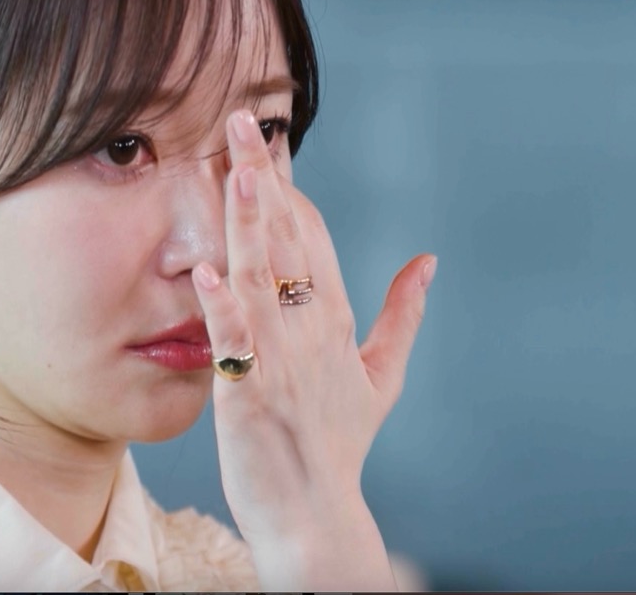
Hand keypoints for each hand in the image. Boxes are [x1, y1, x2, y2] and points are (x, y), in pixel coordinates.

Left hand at [190, 109, 436, 588]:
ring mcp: (281, 363)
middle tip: (241, 119)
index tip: (266, 136)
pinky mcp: (249, 398)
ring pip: (263, 280)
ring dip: (250, 223)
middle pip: (287, 242)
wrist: (318, 517)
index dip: (289, 186)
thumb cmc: (339, 445)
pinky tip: (205, 271)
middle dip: (265, 179)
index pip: (313, 238)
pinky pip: (234, 347)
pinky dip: (222, 309)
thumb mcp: (382, 375)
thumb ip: (403, 313)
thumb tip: (429, 259)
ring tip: (237, 169)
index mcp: (334, 320)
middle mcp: (311, 333)